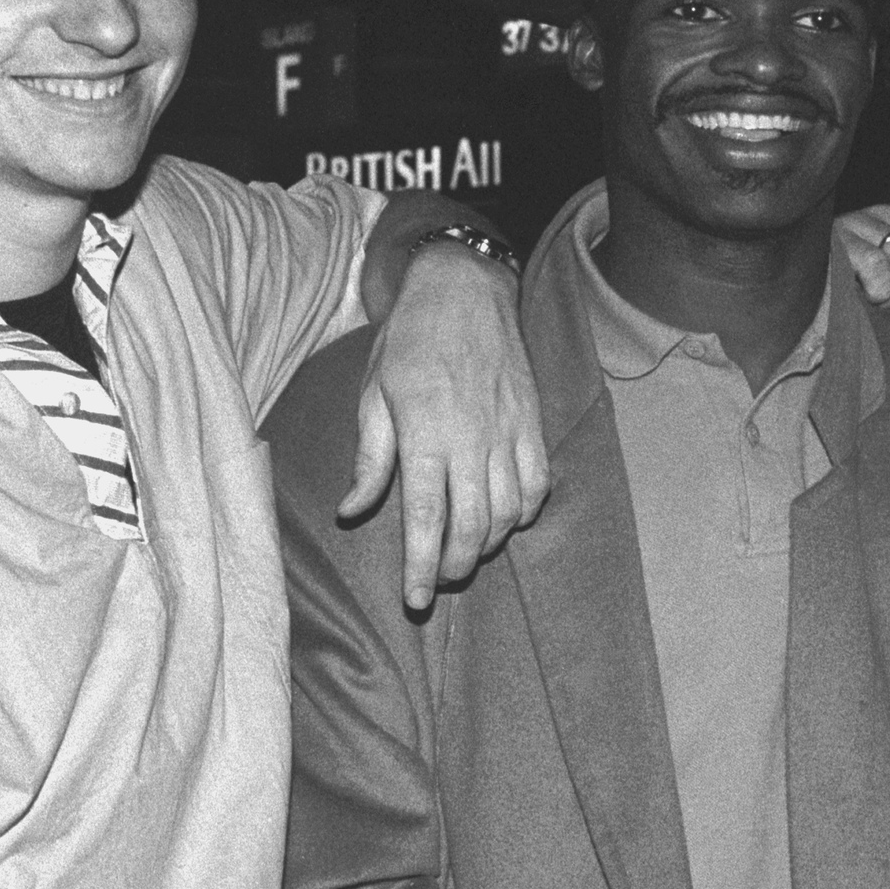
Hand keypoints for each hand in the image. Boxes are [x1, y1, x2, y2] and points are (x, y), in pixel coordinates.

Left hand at [341, 242, 551, 609]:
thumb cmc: (410, 339)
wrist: (465, 289)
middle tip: (438, 580)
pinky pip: (537, 486)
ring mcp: (509, 432)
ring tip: (465, 552)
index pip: (427, 518)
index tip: (417, 599)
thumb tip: (352, 511)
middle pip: (473, 527)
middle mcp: (472, 438)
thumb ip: (370, 459)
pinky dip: (524, 514)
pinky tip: (505, 519)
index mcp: (426, 432)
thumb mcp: (374, 393)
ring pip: (508, 513)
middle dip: (455, 566)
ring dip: (486, 544)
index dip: (422, 566)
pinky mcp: (533, 424)